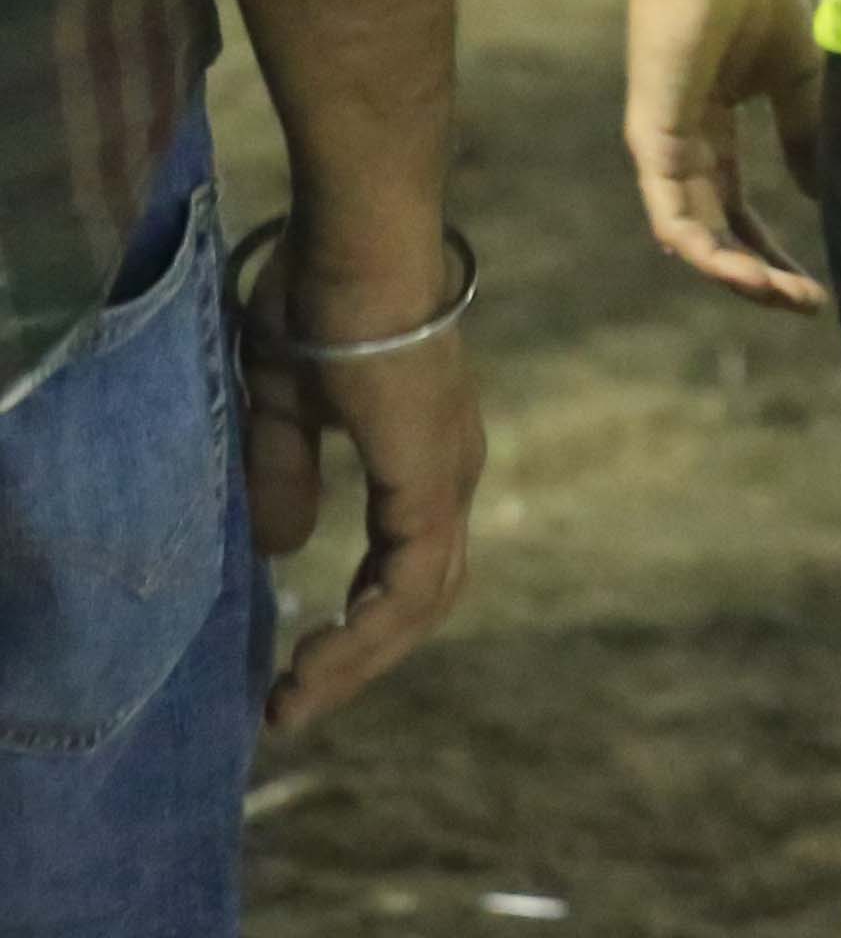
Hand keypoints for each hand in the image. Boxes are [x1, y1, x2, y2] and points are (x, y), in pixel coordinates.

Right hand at [240, 234, 479, 732]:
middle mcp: (450, 472)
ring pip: (422, 599)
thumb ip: (286, 475)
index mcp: (422, 455)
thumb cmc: (320, 303)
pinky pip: (409, 580)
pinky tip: (317, 659)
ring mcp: (448, 475)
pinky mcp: (431, 476)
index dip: (357, 623)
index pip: (405, 564)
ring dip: (360, 659)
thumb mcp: (283, 404)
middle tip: (292, 704)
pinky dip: (367, 630)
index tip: (295, 667)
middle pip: (423, 596)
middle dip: (360, 658)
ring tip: (294, 700)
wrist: (357, 245)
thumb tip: (284, 548)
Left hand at [622, 0, 827, 311]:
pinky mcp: (652, 136)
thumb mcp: (796, 74)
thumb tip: (819, 194)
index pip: (738, 209)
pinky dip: (706, 247)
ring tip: (785, 297)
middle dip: (760, 274)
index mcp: (711, 128)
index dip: (775, 248)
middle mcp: (680, 146)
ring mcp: (662, 145)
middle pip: (716, 232)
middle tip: (808, 304)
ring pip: (692, 234)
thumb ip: (804, 131)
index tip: (816, 282)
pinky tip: (743, 271)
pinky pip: (671, 211)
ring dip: (736, 274)